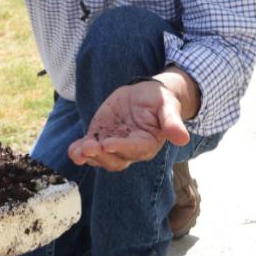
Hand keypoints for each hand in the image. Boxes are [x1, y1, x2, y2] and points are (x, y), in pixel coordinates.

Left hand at [68, 80, 189, 171]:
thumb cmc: (159, 101)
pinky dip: (79, 151)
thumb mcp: (167, 106)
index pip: (134, 149)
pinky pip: (89, 148)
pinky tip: (73, 150)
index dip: (121, 148)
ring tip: (77, 152)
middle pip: (115, 159)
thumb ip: (172, 122)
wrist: (145, 95)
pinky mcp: (100, 137)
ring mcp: (113, 145)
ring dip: (88, 156)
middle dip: (101, 155)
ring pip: (100, 158)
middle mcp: (129, 149)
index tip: (108, 144)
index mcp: (147, 144)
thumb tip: (183, 138)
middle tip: (88, 147)